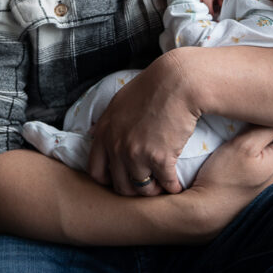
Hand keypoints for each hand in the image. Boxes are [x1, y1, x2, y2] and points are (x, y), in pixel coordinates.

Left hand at [87, 52, 198, 195]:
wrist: (177, 82)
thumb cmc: (151, 87)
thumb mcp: (119, 102)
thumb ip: (108, 123)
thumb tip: (95, 133)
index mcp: (103, 132)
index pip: (96, 171)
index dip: (110, 179)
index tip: (123, 178)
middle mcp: (116, 146)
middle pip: (119, 186)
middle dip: (133, 189)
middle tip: (145, 184)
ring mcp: (136, 154)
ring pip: (142, 189)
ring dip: (153, 190)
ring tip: (162, 186)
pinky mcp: (160, 158)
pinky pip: (166, 185)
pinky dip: (173, 188)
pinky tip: (177, 185)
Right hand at [186, 126, 272, 238]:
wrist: (205, 211)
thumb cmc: (222, 180)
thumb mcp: (243, 145)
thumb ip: (264, 129)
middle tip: (266, 111)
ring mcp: (267, 183)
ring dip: (268, 140)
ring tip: (252, 128)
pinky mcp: (253, 188)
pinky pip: (262, 165)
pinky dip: (257, 154)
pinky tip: (242, 151)